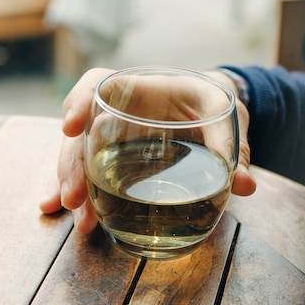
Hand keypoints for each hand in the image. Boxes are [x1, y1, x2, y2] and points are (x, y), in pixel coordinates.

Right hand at [40, 67, 255, 232]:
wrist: (209, 110)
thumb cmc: (213, 103)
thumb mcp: (227, 117)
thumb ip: (234, 148)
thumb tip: (246, 186)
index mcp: (143, 89)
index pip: (100, 83)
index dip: (79, 100)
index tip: (70, 127)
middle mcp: (118, 112)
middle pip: (81, 132)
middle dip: (72, 166)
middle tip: (74, 200)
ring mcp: (112, 137)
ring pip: (80, 158)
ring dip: (73, 188)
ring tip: (79, 221)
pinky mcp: (114, 159)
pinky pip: (88, 173)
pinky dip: (75, 193)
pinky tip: (57, 213)